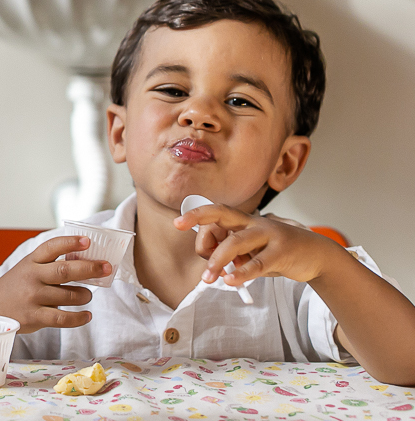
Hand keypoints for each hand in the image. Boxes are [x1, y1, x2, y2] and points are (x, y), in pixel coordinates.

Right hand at [0, 236, 110, 333]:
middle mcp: (32, 276)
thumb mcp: (25, 269)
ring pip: (68, 295)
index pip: (52, 247)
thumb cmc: (14, 288)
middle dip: (89, 268)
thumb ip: (48, 266)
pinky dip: (79, 318)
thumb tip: (84, 263)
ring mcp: (32, 296)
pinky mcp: (34, 316)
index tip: (88, 241)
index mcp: (30, 261)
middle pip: (65, 270)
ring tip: (88, 295)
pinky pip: (63, 318)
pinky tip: (87, 315)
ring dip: (85, 295)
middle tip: (106, 267)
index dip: (70, 242)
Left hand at [174, 203, 339, 286]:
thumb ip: (234, 257)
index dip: (197, 218)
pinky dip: (243, 273)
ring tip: (208, 277)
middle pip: (222, 213)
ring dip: (218, 260)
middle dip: (199, 216)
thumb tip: (214, 269)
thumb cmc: (278, 252)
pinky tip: (230, 281)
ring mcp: (269, 235)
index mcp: (244, 221)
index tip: (179, 223)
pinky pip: (258, 263)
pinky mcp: (282, 252)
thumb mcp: (253, 252)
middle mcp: (254, 223)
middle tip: (177, 224)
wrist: (317, 255)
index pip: (216, 214)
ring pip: (236, 242)